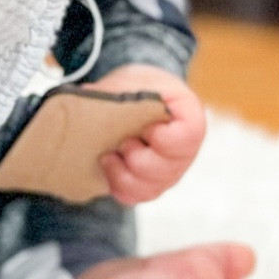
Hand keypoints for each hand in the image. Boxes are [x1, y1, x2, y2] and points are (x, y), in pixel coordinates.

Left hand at [93, 62, 203, 206]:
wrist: (136, 101)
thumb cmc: (139, 89)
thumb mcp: (133, 82)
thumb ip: (119, 91)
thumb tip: (89, 96)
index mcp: (189, 119)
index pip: (188, 137)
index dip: (163, 138)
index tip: (146, 129)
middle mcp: (184, 151)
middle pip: (166, 170)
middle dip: (137, 159)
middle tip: (123, 142)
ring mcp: (169, 172)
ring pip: (150, 189)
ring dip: (123, 174)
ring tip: (110, 155)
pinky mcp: (150, 185)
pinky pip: (135, 197)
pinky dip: (117, 185)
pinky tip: (108, 167)